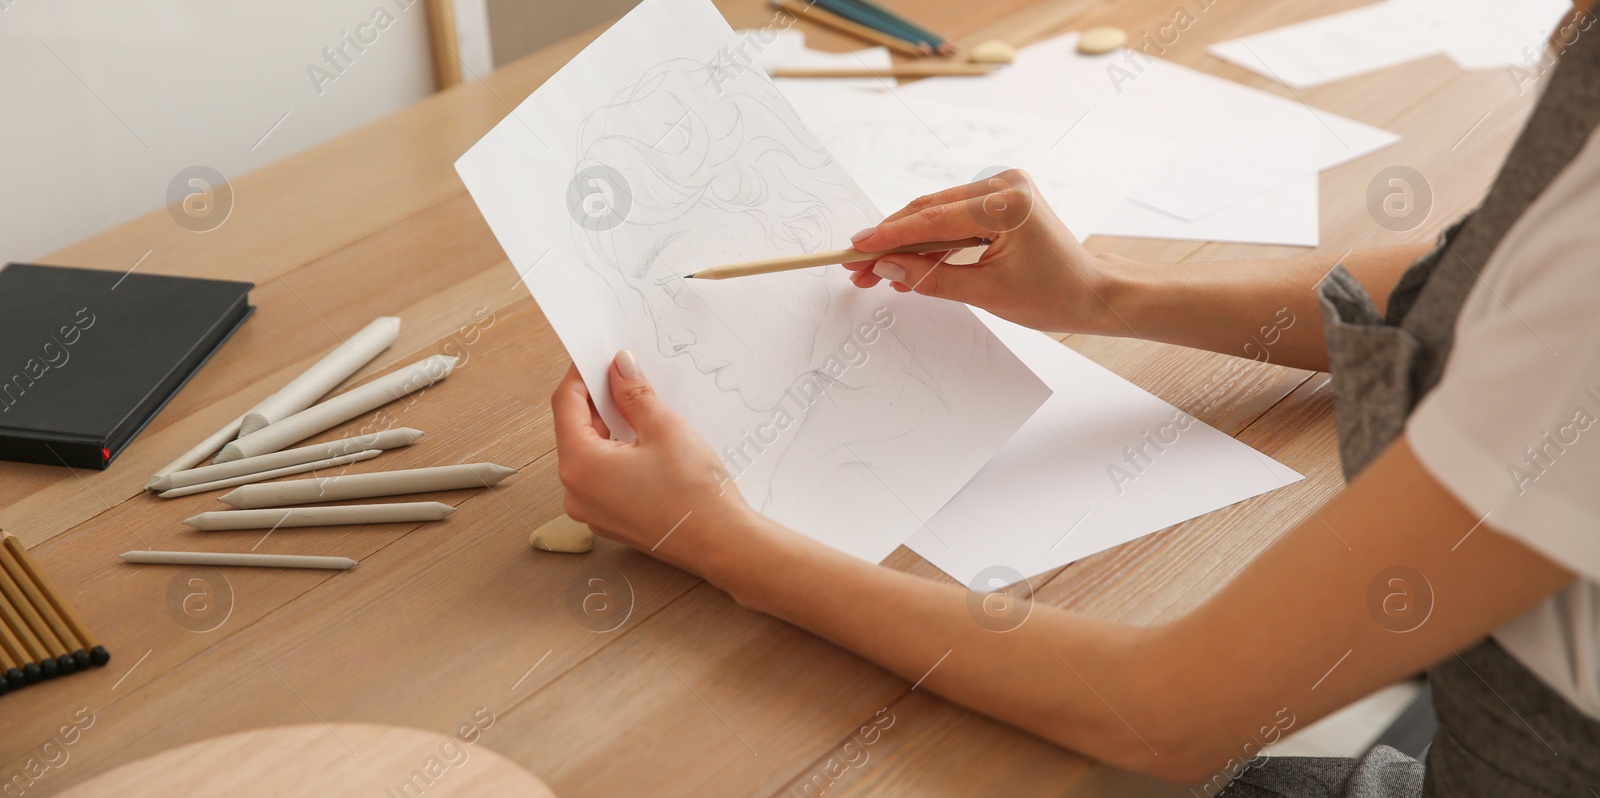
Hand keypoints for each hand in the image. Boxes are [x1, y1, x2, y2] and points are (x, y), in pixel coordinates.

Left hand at [551, 351, 756, 576]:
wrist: (722, 544)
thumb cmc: (694, 493)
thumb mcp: (664, 429)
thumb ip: (634, 394)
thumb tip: (619, 368)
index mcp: (580, 466)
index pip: (566, 405)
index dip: (581, 375)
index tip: (599, 358)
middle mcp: (576, 492)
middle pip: (575, 430)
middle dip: (598, 401)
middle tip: (625, 377)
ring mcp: (591, 511)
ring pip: (590, 455)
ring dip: (609, 427)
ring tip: (639, 407)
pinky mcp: (611, 520)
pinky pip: (603, 478)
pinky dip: (617, 454)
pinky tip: (643, 442)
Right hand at [845, 169, 1118, 333]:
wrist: (1092, 292)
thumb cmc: (1053, 295)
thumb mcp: (987, 294)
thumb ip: (931, 278)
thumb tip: (886, 268)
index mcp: (1007, 204)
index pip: (933, 219)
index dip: (889, 235)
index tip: (856, 248)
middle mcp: (1004, 184)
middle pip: (930, 211)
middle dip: (891, 240)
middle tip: (857, 265)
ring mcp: (1002, 187)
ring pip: (936, 214)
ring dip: (905, 241)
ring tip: (873, 269)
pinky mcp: (999, 197)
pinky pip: (952, 217)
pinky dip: (929, 239)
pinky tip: (904, 260)